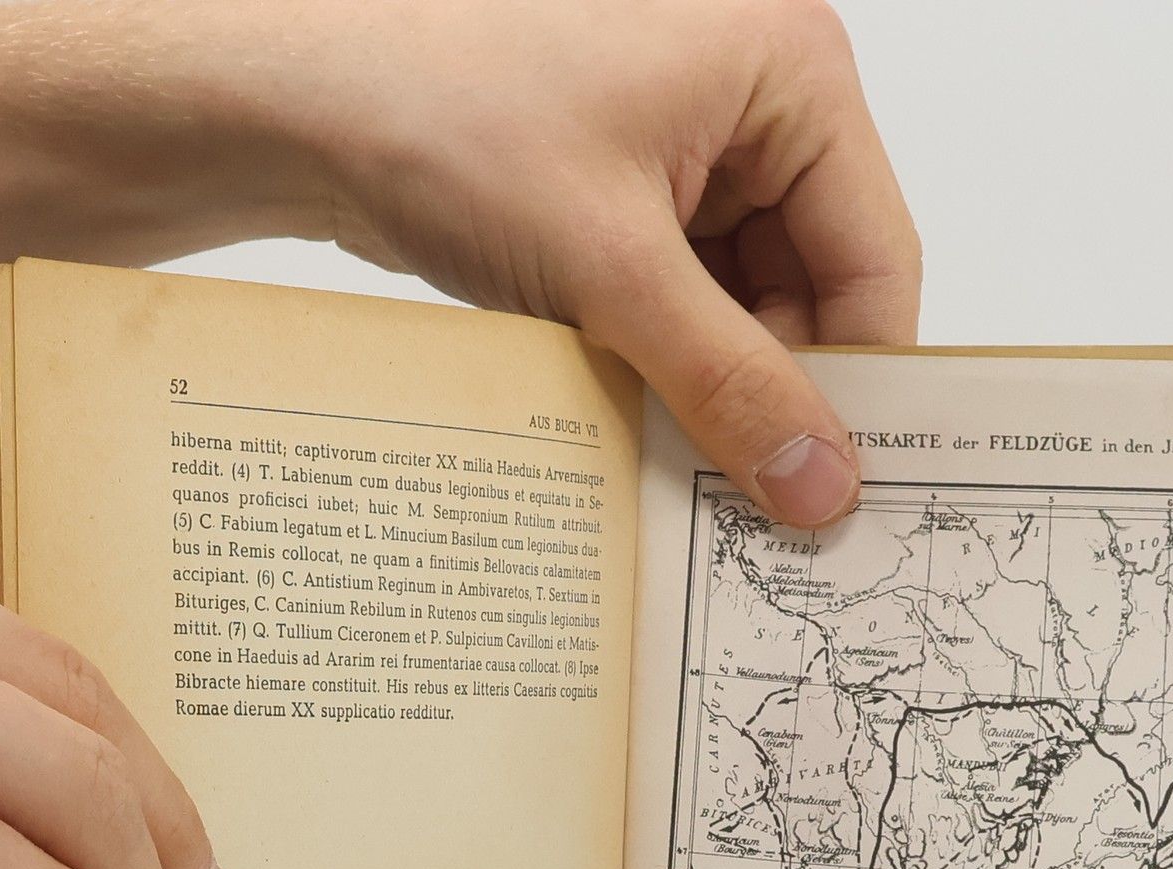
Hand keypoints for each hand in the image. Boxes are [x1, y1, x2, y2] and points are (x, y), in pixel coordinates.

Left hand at [225, 0, 920, 525]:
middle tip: (750, 493)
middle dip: (776, 388)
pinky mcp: (636, 192)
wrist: (296, 99)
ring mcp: (694, 147)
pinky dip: (670, 361)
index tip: (834, 486)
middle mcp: (756, 101)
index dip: (857, 382)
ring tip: (675, 444)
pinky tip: (639, 406)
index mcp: (789, 72)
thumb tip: (819, 482)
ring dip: (716, 383)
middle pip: (818, 287)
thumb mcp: (612, 268)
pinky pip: (691, 300)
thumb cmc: (440, 112)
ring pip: (752, 306)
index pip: (876, 257)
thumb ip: (730, 382)